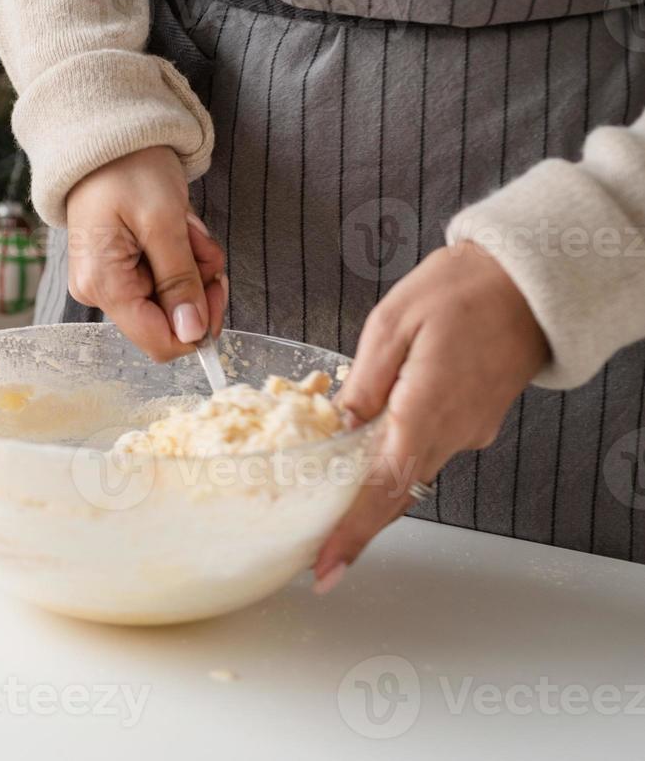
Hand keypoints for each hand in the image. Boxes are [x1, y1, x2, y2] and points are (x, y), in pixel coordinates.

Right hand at [63, 146, 226, 360]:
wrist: (107, 139)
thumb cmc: (128, 170)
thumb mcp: (164, 223)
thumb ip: (180, 281)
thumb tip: (193, 334)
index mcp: (104, 285)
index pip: (159, 341)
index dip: (198, 324)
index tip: (217, 283)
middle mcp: (100, 292)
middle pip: (170, 319)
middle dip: (197, 281)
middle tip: (199, 241)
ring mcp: (110, 282)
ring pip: (173, 298)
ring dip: (193, 263)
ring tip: (185, 226)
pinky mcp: (119, 270)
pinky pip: (164, 279)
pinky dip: (182, 255)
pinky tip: (176, 227)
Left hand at [314, 243, 548, 591]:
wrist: (533, 281)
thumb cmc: (464, 289)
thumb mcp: (392, 324)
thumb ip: (363, 382)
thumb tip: (338, 426)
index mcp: (426, 411)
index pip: (381, 490)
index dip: (349, 533)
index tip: (324, 568)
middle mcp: (452, 433)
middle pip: (393, 495)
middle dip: (353, 529)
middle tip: (316, 559)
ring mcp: (468, 430)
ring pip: (409, 477)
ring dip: (371, 498)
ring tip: (327, 512)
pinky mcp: (474, 421)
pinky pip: (426, 453)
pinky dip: (394, 463)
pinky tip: (364, 458)